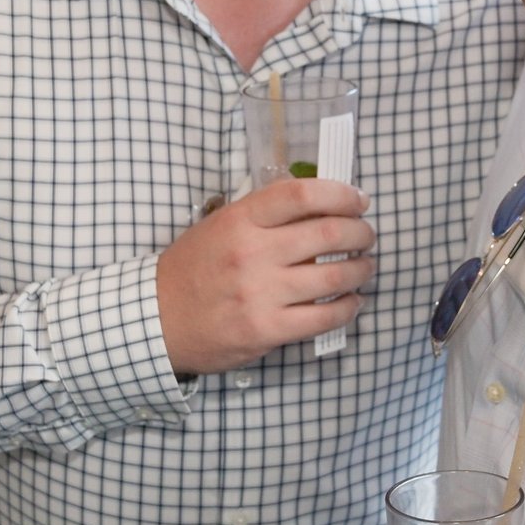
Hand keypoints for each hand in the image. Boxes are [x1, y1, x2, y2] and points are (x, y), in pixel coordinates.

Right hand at [155, 179, 373, 374]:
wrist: (157, 319)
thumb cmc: (195, 268)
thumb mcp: (222, 225)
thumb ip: (266, 216)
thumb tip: (323, 206)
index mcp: (241, 220)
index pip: (302, 195)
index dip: (341, 194)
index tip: (359, 200)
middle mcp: (252, 253)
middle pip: (328, 233)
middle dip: (360, 233)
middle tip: (366, 236)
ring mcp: (260, 294)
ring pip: (334, 276)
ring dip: (361, 269)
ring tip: (363, 267)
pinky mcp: (267, 330)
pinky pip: (324, 317)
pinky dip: (348, 307)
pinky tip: (352, 301)